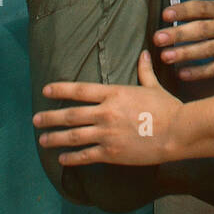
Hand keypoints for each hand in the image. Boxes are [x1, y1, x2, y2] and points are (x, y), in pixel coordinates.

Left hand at [33, 51, 177, 165]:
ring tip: (42, 139)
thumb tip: (143, 53)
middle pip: (71, 115)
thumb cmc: (167, 108)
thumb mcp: (153, 87)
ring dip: (55, 138)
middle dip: (50, 117)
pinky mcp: (111, 153)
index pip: (80, 90)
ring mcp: (107, 134)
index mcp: (114, 94)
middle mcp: (105, 113)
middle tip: (36, 120)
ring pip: (73, 136)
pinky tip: (62, 159)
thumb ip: (144, 71)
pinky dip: (71, 158)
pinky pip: (86, 156)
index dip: (61, 89)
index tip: (46, 90)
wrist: (177, 132)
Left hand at [153, 0, 213, 79]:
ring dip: (185, 53)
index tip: (165, 14)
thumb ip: (200, 12)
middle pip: (201, 30)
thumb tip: (169, 15)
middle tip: (159, 38)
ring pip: (206, 50)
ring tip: (165, 56)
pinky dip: (199, 72)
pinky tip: (182, 74)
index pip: (201, 8)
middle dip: (179, 34)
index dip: (183, 10)